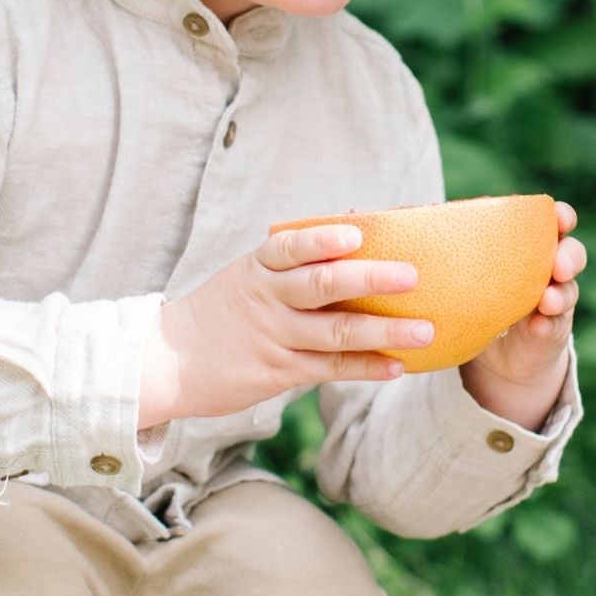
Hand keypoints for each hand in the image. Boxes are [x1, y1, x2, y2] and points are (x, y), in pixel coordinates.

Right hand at [138, 225, 429, 426]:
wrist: (169, 360)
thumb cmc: (226, 309)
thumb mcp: (249, 274)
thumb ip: (296, 258)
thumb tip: (359, 223)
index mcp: (259, 266)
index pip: (290, 246)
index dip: (323, 239)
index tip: (357, 233)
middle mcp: (267, 298)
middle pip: (322, 285)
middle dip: (370, 279)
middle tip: (412, 276)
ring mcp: (273, 336)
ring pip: (335, 332)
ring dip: (384, 330)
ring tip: (426, 329)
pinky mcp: (279, 372)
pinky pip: (330, 368)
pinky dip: (366, 366)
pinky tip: (397, 365)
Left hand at [459, 201, 583, 431]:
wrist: (493, 352)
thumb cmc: (472, 295)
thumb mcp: (460, 268)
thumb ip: (437, 244)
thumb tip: (380, 217)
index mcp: (528, 246)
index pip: (552, 223)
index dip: (560, 216)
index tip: (558, 216)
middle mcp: (547, 270)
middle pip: (571, 253)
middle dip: (569, 255)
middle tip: (558, 264)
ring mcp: (552, 301)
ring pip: (568, 290)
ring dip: (560, 293)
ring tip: (548, 300)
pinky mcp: (549, 331)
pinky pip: (554, 326)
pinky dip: (546, 324)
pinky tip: (538, 325)